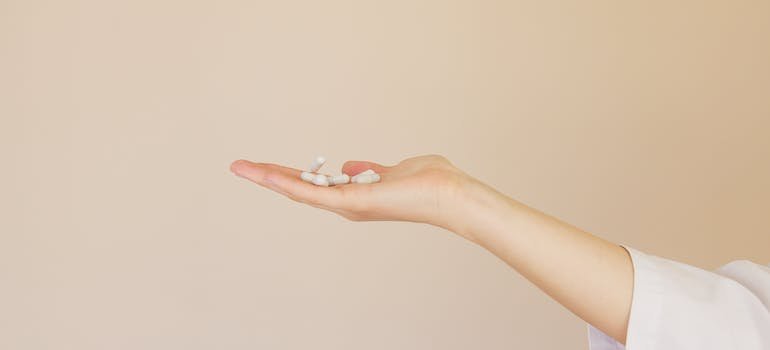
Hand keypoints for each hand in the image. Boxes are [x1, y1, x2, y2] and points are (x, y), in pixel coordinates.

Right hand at [230, 155, 477, 231]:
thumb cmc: (429, 184)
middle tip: (238, 166)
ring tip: (242, 168)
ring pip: (300, 191)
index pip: (312, 185)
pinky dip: (290, 183)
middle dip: (267, 177)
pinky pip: (315, 192)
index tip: (263, 167)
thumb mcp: (391, 171)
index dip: (286, 175)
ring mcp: (348, 205)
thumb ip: (369, 171)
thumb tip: (350, 166)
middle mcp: (346, 204)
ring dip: (269, 178)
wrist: (450, 195)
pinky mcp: (354, 201)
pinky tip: (269, 175)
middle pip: (299, 189)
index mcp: (353, 196)